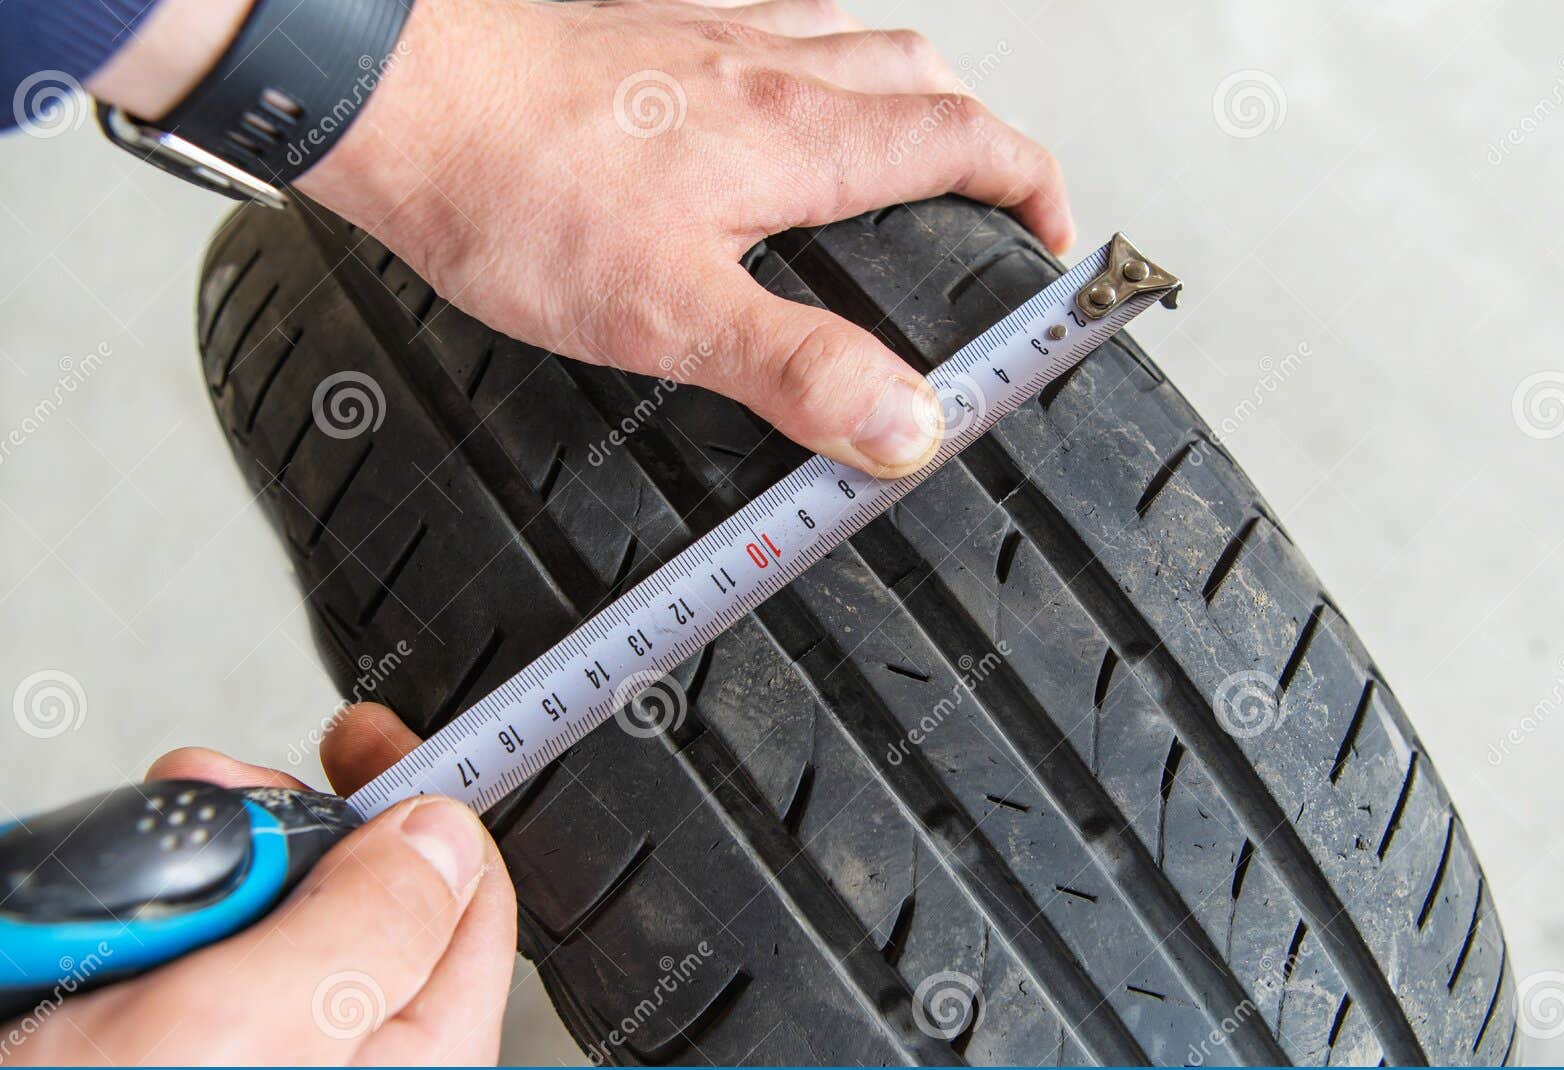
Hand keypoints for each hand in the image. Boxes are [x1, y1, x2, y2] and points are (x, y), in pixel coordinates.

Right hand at [0, 705, 514, 1064]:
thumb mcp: (243, 1036)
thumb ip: (368, 930)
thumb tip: (442, 836)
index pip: (468, 900)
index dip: (421, 799)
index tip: (361, 736)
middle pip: (364, 897)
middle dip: (286, 831)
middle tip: (210, 801)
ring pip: (268, 923)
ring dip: (204, 878)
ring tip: (124, 900)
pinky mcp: (176, 1067)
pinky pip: (195, 967)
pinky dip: (151, 927)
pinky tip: (99, 937)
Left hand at [296, 0, 1073, 475]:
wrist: (395, 98)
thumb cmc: (513, 192)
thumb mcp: (670, 313)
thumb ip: (798, 368)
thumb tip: (908, 421)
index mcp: (796, 139)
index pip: (962, 144)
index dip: (1029, 189)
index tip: (1054, 237)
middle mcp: (766, 69)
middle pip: (924, 78)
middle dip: (982, 137)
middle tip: (992, 192)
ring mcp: (706, 37)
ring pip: (852, 37)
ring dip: (905, 87)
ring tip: (911, 140)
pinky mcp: (646, 31)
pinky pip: (765, 18)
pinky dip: (808, 52)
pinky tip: (773, 85)